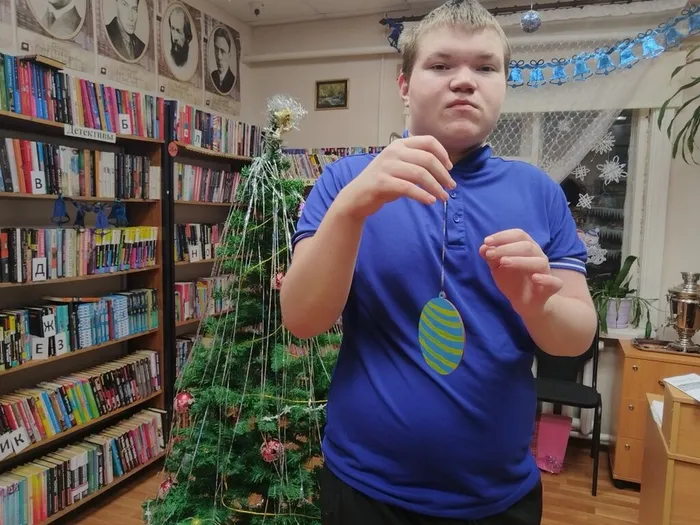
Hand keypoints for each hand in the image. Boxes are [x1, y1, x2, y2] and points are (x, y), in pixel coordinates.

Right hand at [335, 135, 455, 219]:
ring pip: (420, 174)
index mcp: (399, 144)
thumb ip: (417, 163)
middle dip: (443, 174)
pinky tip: (430, 201)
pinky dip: (422, 195)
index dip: (443, 154)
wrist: (357, 196)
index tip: (450, 168)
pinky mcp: (381, 182)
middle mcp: (393, 151)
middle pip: (427, 159)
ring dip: (436, 187)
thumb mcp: (400, 167)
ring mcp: (386, 166)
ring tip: (443, 198)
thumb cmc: (383, 182)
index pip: (428, 142)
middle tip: (451, 187)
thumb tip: (444, 170)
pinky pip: (408, 188)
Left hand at [479, 229, 562, 316]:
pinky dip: (545, 279)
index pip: (518, 235)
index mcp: (527, 247)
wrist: (526, 302)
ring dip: (520, 260)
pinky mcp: (552, 287)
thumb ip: (491, 257)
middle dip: (507, 248)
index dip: (503, 236)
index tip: (486, 241)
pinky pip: (554, 282)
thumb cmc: (513, 280)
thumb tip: (483, 247)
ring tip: (503, 262)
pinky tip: (534, 278)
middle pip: (527, 246)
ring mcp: (546, 271)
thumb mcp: (497, 268)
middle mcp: (538, 256)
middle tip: (490, 254)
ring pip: (539, 261)